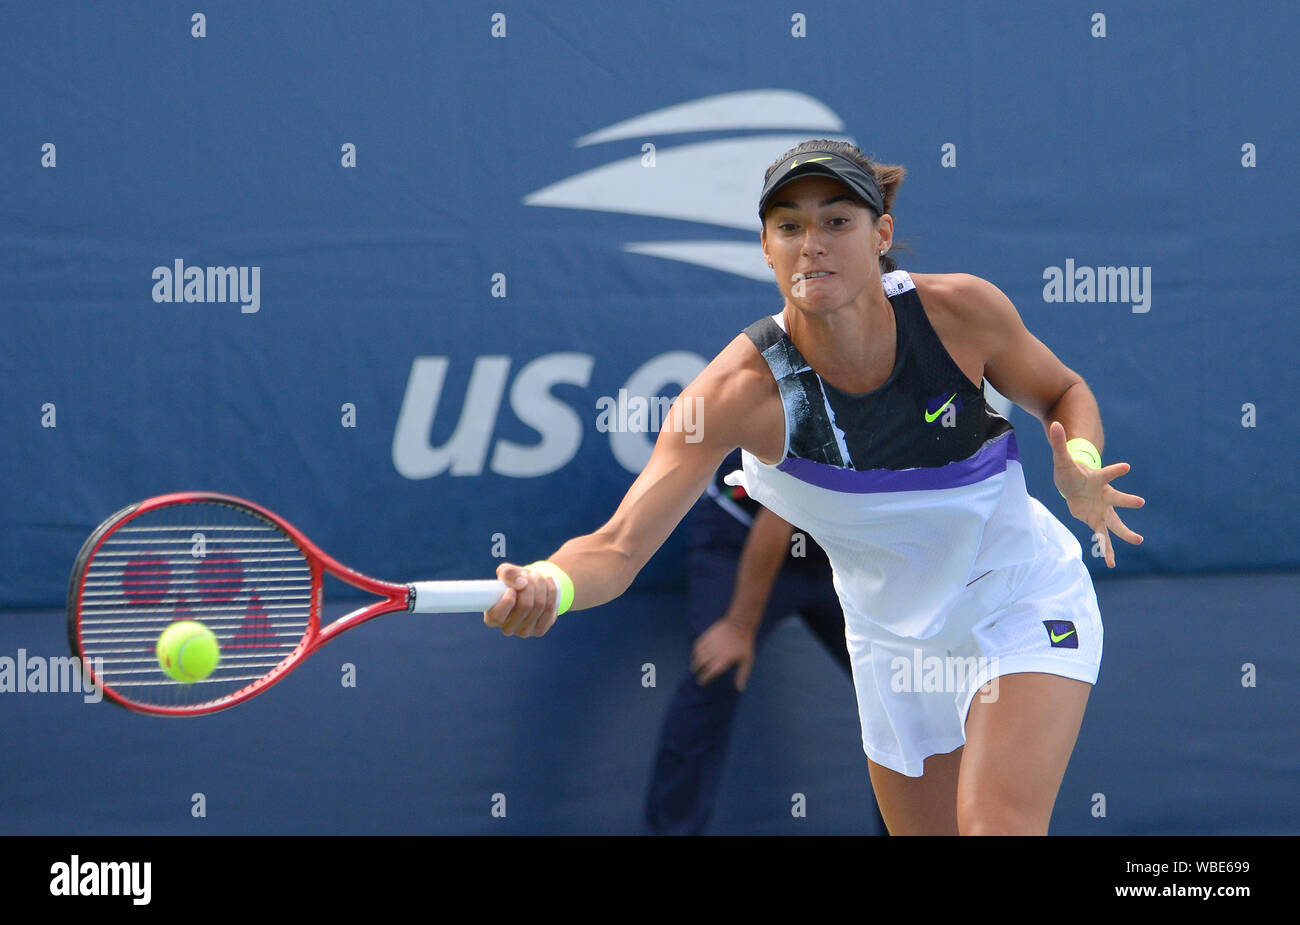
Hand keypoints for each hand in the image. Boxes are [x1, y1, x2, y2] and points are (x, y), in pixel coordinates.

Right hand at [483, 562, 558, 636]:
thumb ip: (508, 573)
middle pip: (525, 606)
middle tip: (528, 575)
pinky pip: (550, 608)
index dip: (507, 600)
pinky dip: (551, 591)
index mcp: (492, 618)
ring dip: (540, 585)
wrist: (530, 587)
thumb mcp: (506, 572)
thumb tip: (522, 583)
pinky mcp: (539, 630)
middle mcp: (507, 628)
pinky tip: (548, 581)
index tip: (512, 588)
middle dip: (529, 585)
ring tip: (536, 576)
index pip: (497, 616)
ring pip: (539, 605)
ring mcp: (524, 631)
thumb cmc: (513, 580)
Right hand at [691, 617, 757, 690]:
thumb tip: (740, 688)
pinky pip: (697, 645)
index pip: (711, 672)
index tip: (702, 682)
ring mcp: (710, 643)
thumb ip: (742, 675)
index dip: (705, 678)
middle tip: (697, 676)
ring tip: (694, 668)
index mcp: (724, 659)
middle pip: (702, 664)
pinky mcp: (707, 636)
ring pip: (698, 655)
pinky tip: (695, 655)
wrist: (740, 624)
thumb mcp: (747, 660)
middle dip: (698, 671)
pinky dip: (694, 651)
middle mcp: (715, 652)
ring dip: (695, 662)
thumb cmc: (744, 643)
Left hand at [1048, 421, 1144, 567]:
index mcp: (1098, 480)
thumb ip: (1059, 442)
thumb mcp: (1061, 458)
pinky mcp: (1096, 521)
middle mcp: (1105, 496)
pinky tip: (1112, 564)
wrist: (1073, 485)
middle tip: (1140, 502)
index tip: (1126, 467)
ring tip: (1138, 540)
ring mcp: (1103, 510)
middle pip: (1117, 499)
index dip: (1115, 470)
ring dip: (1125, 532)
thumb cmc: (1070, 470)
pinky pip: (1103, 538)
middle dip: (1127, 501)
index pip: (1107, 474)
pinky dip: (1107, 550)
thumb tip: (1054, 424)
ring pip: (1115, 523)